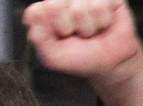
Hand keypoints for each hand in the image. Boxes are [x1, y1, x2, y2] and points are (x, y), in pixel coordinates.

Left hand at [24, 0, 142, 105]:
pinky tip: (102, 25)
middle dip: (66, 27)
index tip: (56, 38)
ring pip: (78, 8)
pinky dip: (102, 22)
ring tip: (89, 32)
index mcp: (44, 15)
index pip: (35, 11)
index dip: (46, 27)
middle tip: (73, 35)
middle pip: (54, 5)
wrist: (109, 62)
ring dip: (86, 27)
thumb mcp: (52, 56)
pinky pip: (99, 6)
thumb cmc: (79, 58)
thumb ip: (38, 38)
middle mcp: (61, 2)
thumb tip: (33, 16)